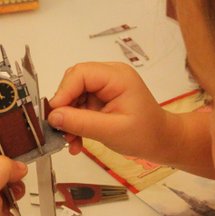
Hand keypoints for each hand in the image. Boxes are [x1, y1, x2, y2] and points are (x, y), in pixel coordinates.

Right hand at [47, 62, 167, 158]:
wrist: (161, 141)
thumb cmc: (145, 135)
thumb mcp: (111, 131)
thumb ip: (80, 123)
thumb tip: (53, 117)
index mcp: (117, 77)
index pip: (80, 74)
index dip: (63, 92)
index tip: (54, 116)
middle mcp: (110, 76)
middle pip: (74, 83)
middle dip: (65, 108)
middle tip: (61, 131)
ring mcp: (105, 86)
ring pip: (74, 96)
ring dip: (68, 119)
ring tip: (71, 141)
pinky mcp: (101, 97)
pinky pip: (80, 105)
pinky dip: (75, 122)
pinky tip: (76, 140)